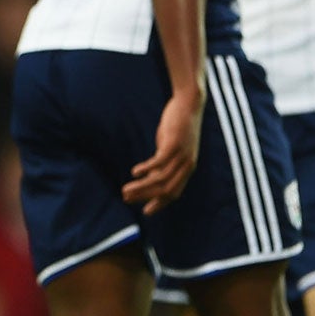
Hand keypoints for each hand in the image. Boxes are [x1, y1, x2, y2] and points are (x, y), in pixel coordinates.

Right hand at [124, 87, 201, 214]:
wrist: (189, 104)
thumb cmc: (178, 126)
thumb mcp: (170, 147)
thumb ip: (164, 163)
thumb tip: (151, 176)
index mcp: (187, 168)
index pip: (173, 193)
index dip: (160, 203)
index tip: (146, 211)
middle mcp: (186, 165)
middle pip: (166, 190)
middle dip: (145, 197)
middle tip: (127, 199)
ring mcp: (181, 156)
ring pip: (160, 179)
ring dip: (141, 186)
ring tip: (125, 189)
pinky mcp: (174, 144)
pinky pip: (158, 162)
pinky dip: (146, 169)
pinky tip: (134, 172)